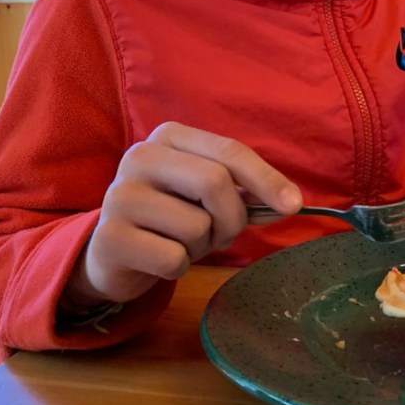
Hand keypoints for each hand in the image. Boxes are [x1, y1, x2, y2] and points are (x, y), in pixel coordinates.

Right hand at [62, 122, 302, 307]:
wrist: (115, 252)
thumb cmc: (171, 218)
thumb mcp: (209, 198)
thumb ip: (247, 194)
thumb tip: (291, 202)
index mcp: (169, 137)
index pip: (229, 151)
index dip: (266, 179)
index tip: (294, 205)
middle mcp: (140, 157)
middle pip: (215, 182)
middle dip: (232, 217)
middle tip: (223, 234)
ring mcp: (119, 195)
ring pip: (196, 225)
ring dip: (202, 245)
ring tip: (180, 242)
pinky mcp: (110, 237)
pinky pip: (174, 259)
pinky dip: (179, 267)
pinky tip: (159, 259)